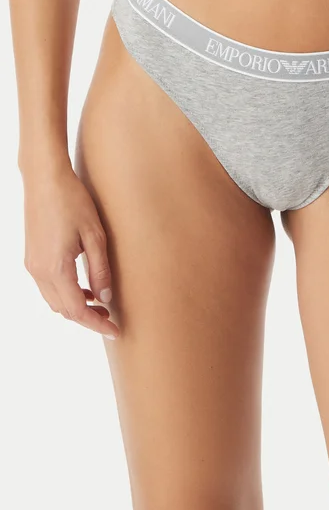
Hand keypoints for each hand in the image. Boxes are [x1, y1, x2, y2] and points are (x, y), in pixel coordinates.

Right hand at [22, 165, 118, 338]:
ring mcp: (32, 264)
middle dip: (87, 318)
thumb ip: (100, 270)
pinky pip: (48, 286)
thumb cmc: (73, 201)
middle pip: (63, 310)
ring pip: (54, 300)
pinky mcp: (31, 256)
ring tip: (101, 303)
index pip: (77, 310)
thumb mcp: (95, 236)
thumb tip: (105, 298)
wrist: (45, 178)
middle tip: (111, 319)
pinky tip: (84, 286)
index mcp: (55, 268)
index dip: (97, 324)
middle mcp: (39, 271)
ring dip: (76, 306)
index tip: (115, 330)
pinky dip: (66, 293)